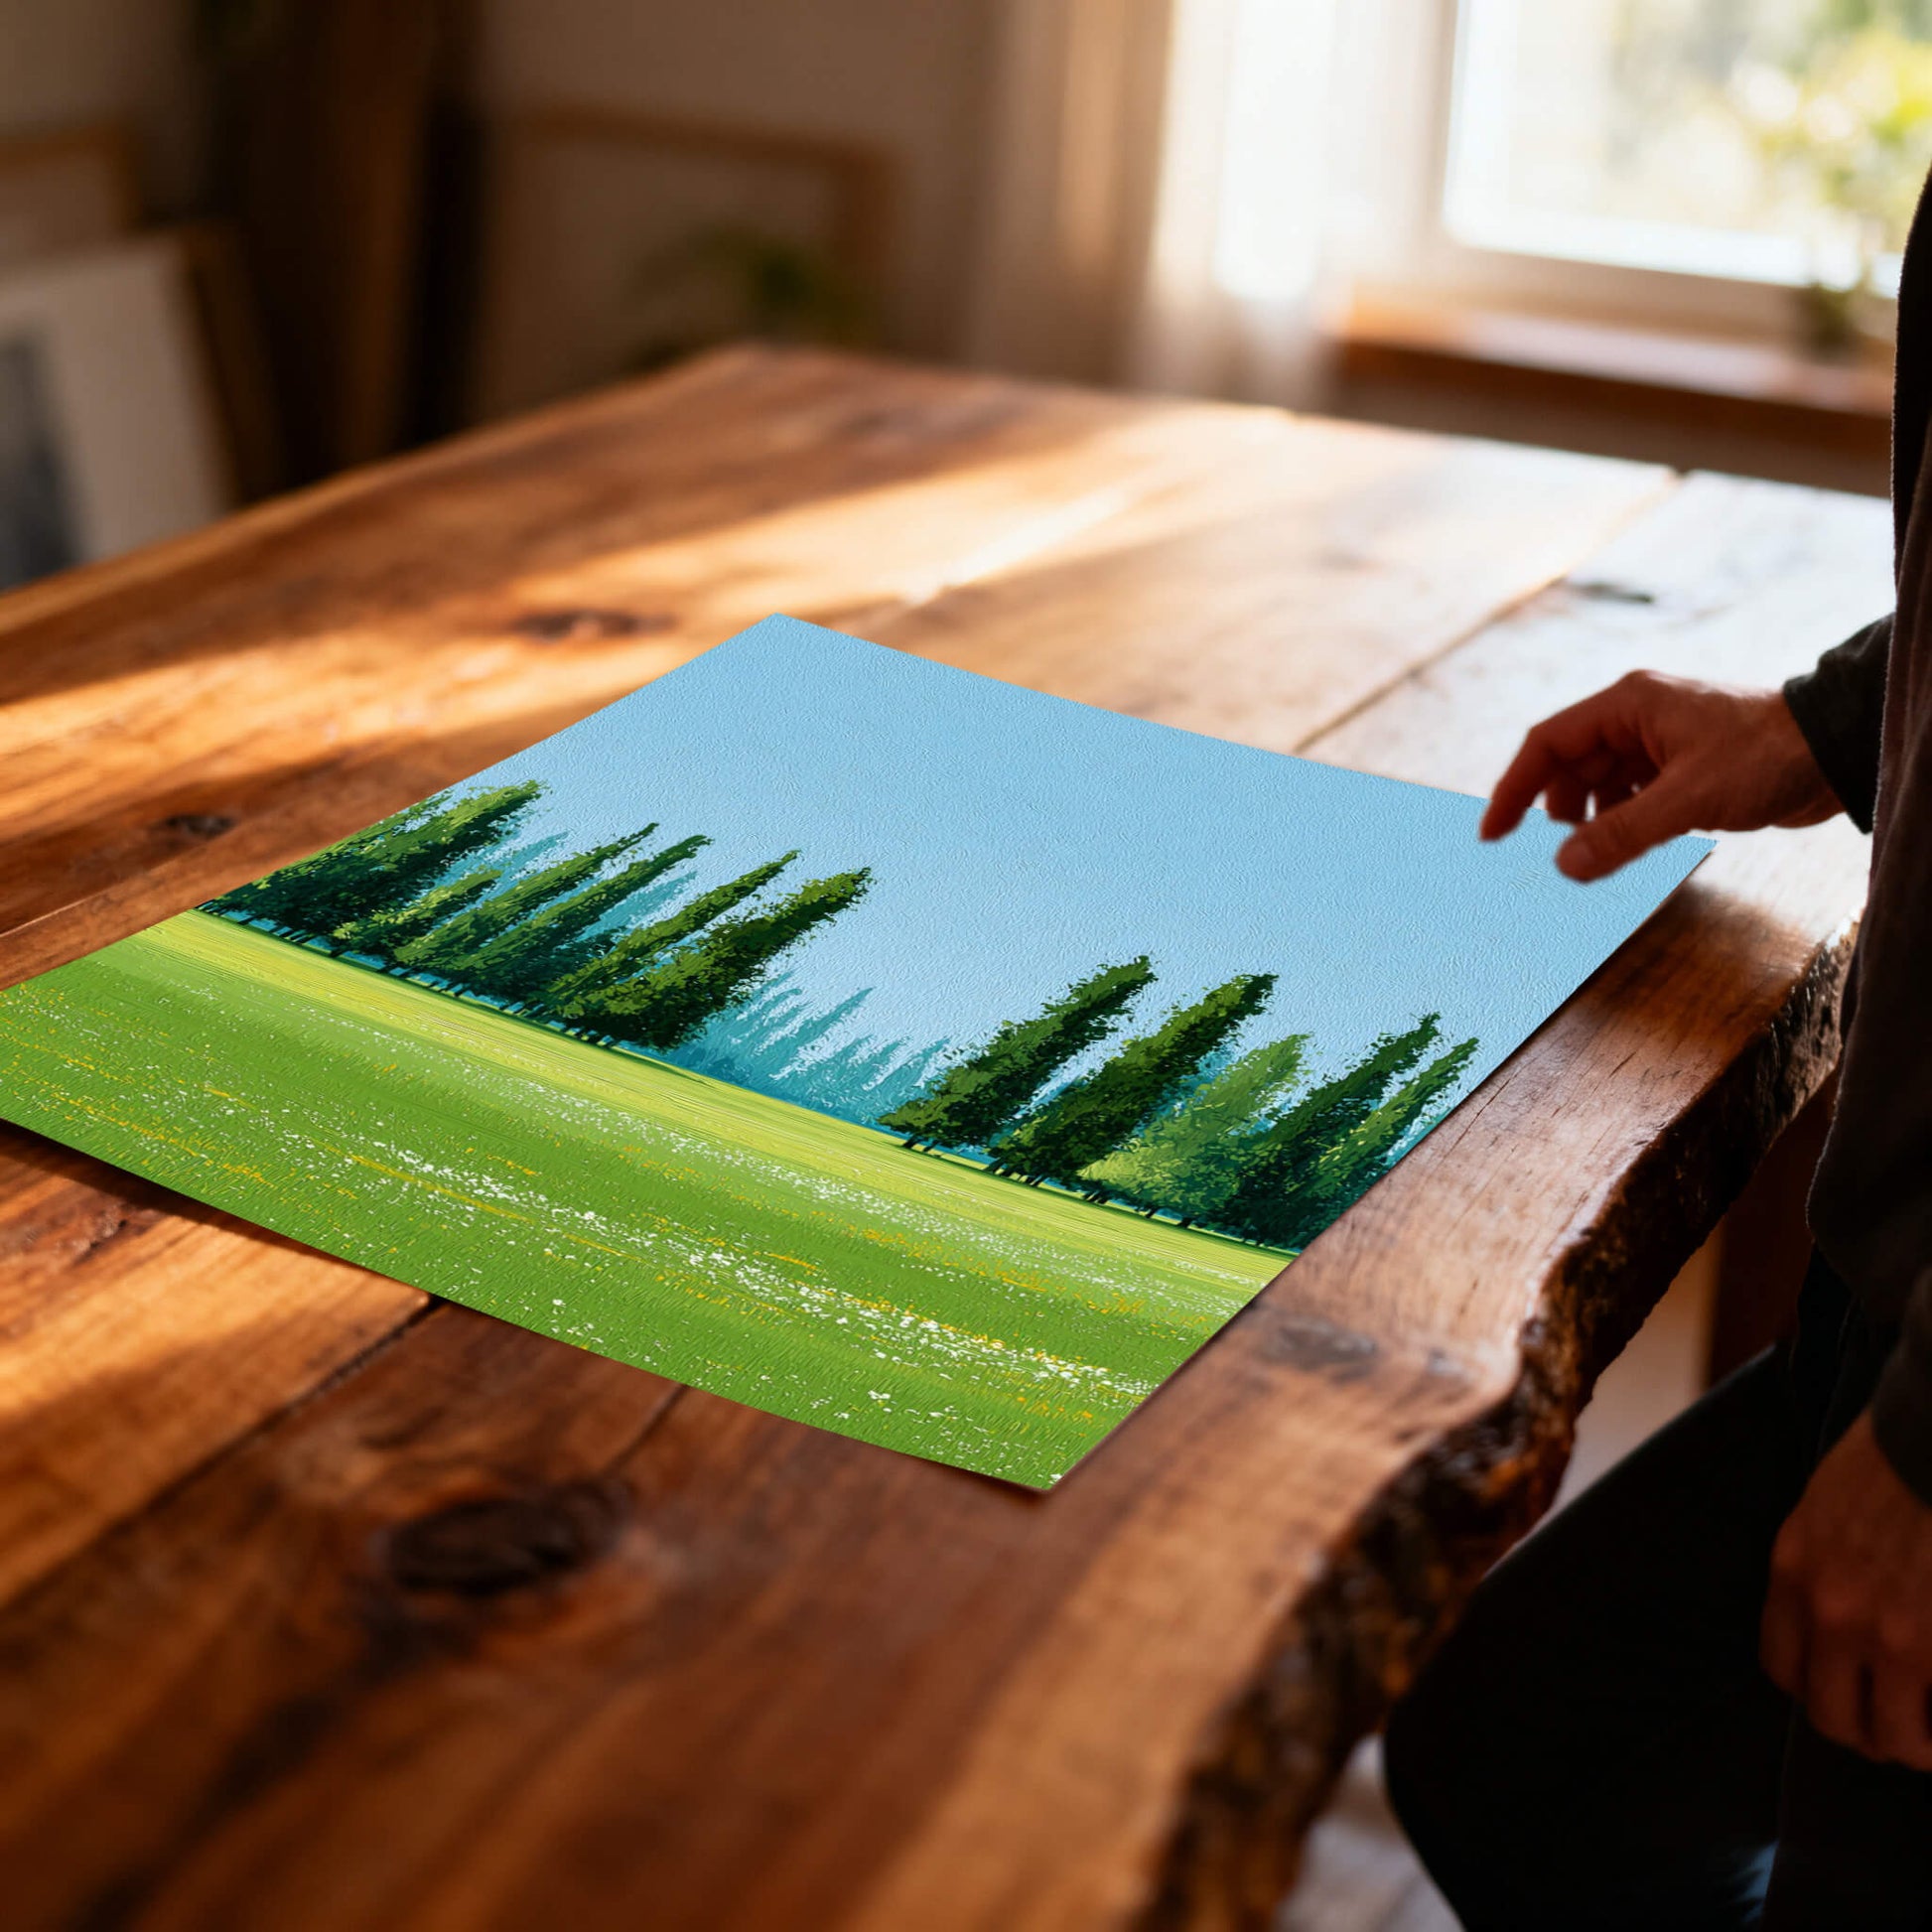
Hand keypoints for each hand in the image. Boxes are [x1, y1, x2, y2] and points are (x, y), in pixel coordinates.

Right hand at [1480, 672, 1839, 880]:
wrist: (1834, 750)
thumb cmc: (1766, 757)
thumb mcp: (1687, 800)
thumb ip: (1621, 834)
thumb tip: (1564, 867)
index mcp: (1628, 705)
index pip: (1548, 743)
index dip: (1514, 788)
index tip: (1493, 833)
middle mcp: (1637, 717)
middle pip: (1569, 764)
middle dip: (1554, 808)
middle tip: (1550, 852)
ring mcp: (1659, 741)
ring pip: (1600, 782)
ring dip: (1589, 818)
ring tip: (1593, 852)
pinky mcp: (1681, 766)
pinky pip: (1631, 794)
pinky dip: (1619, 820)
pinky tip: (1627, 844)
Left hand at [1761, 1411, 1931, 1769]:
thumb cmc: (1895, 1459)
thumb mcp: (1826, 1507)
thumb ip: (1822, 1566)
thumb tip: (1836, 1622)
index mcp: (1794, 1571)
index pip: (1782, 1668)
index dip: (1817, 1690)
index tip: (1848, 1692)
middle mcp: (1830, 1611)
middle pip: (1832, 1716)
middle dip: (1867, 1733)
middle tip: (1899, 1729)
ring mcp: (1889, 1635)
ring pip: (1892, 1736)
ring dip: (1914, 1745)